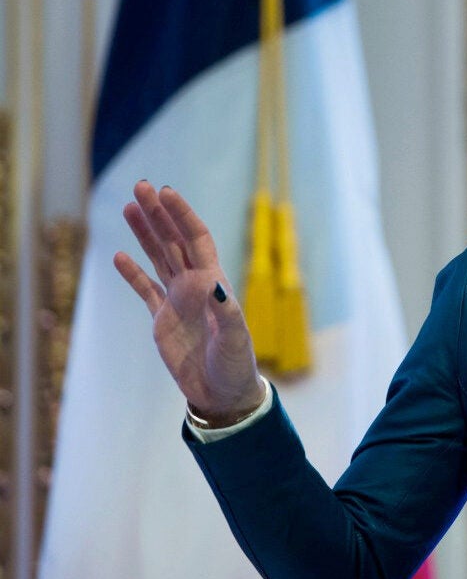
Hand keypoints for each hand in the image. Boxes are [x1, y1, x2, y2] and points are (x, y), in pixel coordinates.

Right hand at [114, 181, 264, 422]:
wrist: (222, 392)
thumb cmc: (235, 365)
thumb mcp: (234, 339)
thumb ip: (226, 312)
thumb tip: (213, 285)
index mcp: (214, 283)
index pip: (196, 239)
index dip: (182, 215)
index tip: (166, 192)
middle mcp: (196, 285)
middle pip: (174, 240)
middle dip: (158, 213)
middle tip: (140, 186)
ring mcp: (178, 300)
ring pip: (158, 257)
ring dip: (145, 233)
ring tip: (129, 206)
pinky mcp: (162, 319)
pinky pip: (146, 290)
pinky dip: (132, 273)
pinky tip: (119, 255)